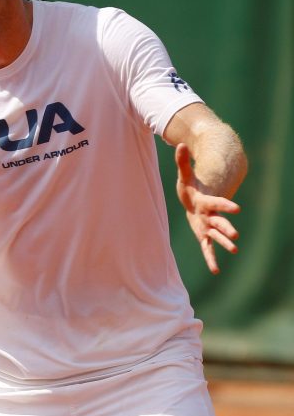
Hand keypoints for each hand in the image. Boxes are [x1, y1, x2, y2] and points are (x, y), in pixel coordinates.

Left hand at [175, 143, 240, 273]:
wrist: (196, 199)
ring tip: (234, 250)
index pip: (215, 203)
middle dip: (226, 229)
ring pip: (216, 236)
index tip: (237, 209)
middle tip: (236, 235)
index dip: (225, 205)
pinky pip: (206, 248)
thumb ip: (182, 161)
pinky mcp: (202, 235)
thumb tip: (178, 144)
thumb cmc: (190, 187)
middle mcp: (208, 215)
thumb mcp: (184, 175)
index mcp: (205, 201)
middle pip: (218, 222)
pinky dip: (210, 258)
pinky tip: (215, 270)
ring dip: (223, 243)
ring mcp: (207, 226)